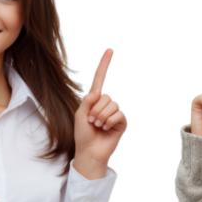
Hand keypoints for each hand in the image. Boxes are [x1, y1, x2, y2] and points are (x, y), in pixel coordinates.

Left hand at [74, 46, 127, 177]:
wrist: (89, 152)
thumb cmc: (82, 135)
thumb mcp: (80, 115)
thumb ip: (87, 101)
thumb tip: (98, 92)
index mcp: (94, 99)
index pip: (100, 78)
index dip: (104, 64)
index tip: (110, 49)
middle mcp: (105, 104)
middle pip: (106, 95)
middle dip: (96, 109)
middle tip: (91, 121)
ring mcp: (114, 112)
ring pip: (112, 104)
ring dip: (102, 116)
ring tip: (97, 126)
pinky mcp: (121, 122)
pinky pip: (118, 114)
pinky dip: (109, 121)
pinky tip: (105, 129)